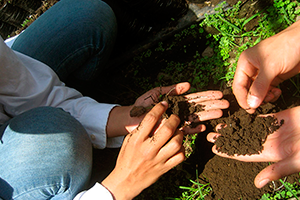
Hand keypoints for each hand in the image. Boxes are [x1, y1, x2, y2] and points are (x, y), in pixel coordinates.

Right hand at [101, 101, 185, 199]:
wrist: (126, 180)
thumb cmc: (127, 157)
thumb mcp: (129, 140)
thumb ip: (141, 129)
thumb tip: (155, 116)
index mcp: (137, 140)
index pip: (151, 119)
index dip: (159, 108)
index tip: (164, 104)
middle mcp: (148, 149)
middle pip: (167, 129)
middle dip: (174, 119)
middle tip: (175, 117)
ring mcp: (158, 159)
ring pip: (176, 143)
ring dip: (180, 134)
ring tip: (177, 132)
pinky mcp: (165, 168)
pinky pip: (180, 156)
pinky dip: (182, 149)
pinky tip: (178, 146)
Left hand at [107, 82, 228, 136]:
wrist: (130, 119)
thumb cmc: (141, 105)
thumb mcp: (156, 94)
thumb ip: (171, 89)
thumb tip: (188, 85)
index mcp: (176, 101)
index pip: (195, 97)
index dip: (207, 95)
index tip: (219, 94)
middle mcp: (179, 111)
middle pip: (199, 107)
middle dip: (212, 105)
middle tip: (226, 103)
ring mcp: (176, 122)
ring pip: (195, 117)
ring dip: (208, 115)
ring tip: (220, 113)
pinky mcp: (171, 131)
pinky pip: (185, 130)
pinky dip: (195, 129)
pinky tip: (204, 127)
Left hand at [207, 106, 299, 187]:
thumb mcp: (297, 160)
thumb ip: (278, 170)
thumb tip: (258, 184)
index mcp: (272, 154)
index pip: (245, 154)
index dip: (230, 151)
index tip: (214, 148)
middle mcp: (271, 143)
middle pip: (243, 141)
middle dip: (227, 139)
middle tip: (209, 135)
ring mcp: (275, 130)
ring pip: (249, 128)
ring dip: (234, 127)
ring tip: (219, 125)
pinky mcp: (280, 117)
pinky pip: (261, 117)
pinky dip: (248, 116)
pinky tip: (236, 114)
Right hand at [232, 20, 299, 113]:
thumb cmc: (286, 47)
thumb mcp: (270, 67)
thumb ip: (260, 86)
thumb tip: (251, 104)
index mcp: (245, 63)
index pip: (238, 85)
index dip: (242, 98)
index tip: (249, 109)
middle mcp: (251, 69)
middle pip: (246, 90)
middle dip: (254, 98)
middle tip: (262, 105)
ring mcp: (263, 74)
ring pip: (257, 92)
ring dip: (264, 98)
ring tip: (273, 96)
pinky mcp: (273, 77)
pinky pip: (267, 91)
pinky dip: (271, 95)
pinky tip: (277, 92)